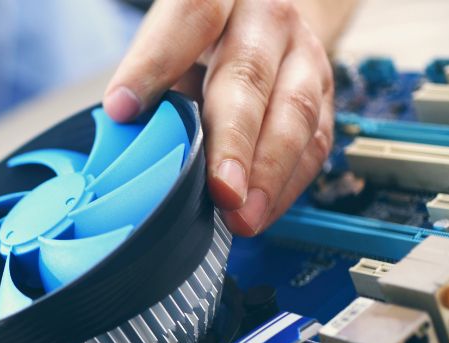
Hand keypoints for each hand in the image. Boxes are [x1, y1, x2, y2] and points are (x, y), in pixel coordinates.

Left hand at [104, 0, 333, 235]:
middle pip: (249, 75)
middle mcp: (268, 16)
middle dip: (234, 140)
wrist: (264, 19)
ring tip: (242, 215)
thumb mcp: (167, 40)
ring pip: (295, 112)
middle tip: (221, 190)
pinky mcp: (325, 93)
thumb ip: (152, 80)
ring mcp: (304, 53)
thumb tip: (127, 136)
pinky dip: (286, 184)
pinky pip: (314, 142)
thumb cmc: (200, 38)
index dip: (155, 63)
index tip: (123, 109)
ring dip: (269, 173)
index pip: (190, 18)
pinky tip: (262, 212)